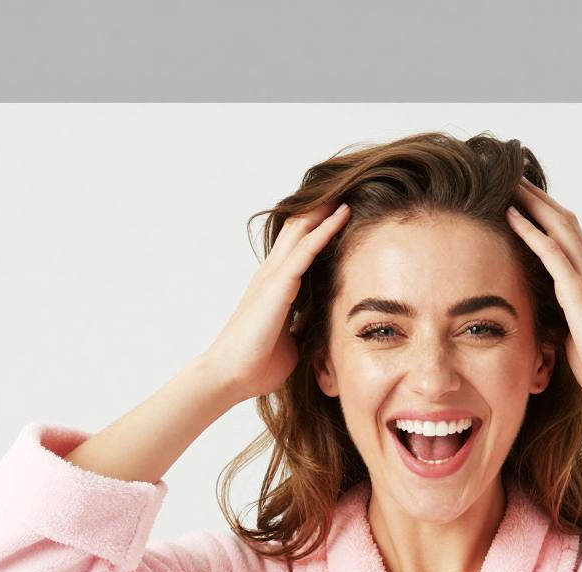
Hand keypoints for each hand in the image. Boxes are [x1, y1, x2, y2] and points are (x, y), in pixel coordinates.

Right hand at [202, 199, 350, 401]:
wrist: (231, 376)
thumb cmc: (258, 364)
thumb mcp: (290, 340)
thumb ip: (304, 327)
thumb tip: (322, 331)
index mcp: (274, 287)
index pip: (298, 247)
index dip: (318, 226)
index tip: (342, 211)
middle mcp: (272, 274)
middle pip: (299, 228)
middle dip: (323, 208)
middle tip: (349, 186)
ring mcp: (273, 276)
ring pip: (303, 230)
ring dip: (326, 209)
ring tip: (350, 187)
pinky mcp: (278, 285)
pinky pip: (306, 250)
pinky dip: (326, 229)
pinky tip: (343, 214)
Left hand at [506, 177, 581, 402]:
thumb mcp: (575, 337)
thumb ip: (562, 321)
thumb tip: (547, 322)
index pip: (571, 238)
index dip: (550, 216)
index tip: (530, 200)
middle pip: (564, 222)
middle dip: (540, 198)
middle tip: (517, 178)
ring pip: (558, 227)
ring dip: (533, 203)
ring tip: (510, 184)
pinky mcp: (577, 291)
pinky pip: (550, 252)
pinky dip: (530, 230)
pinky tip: (511, 215)